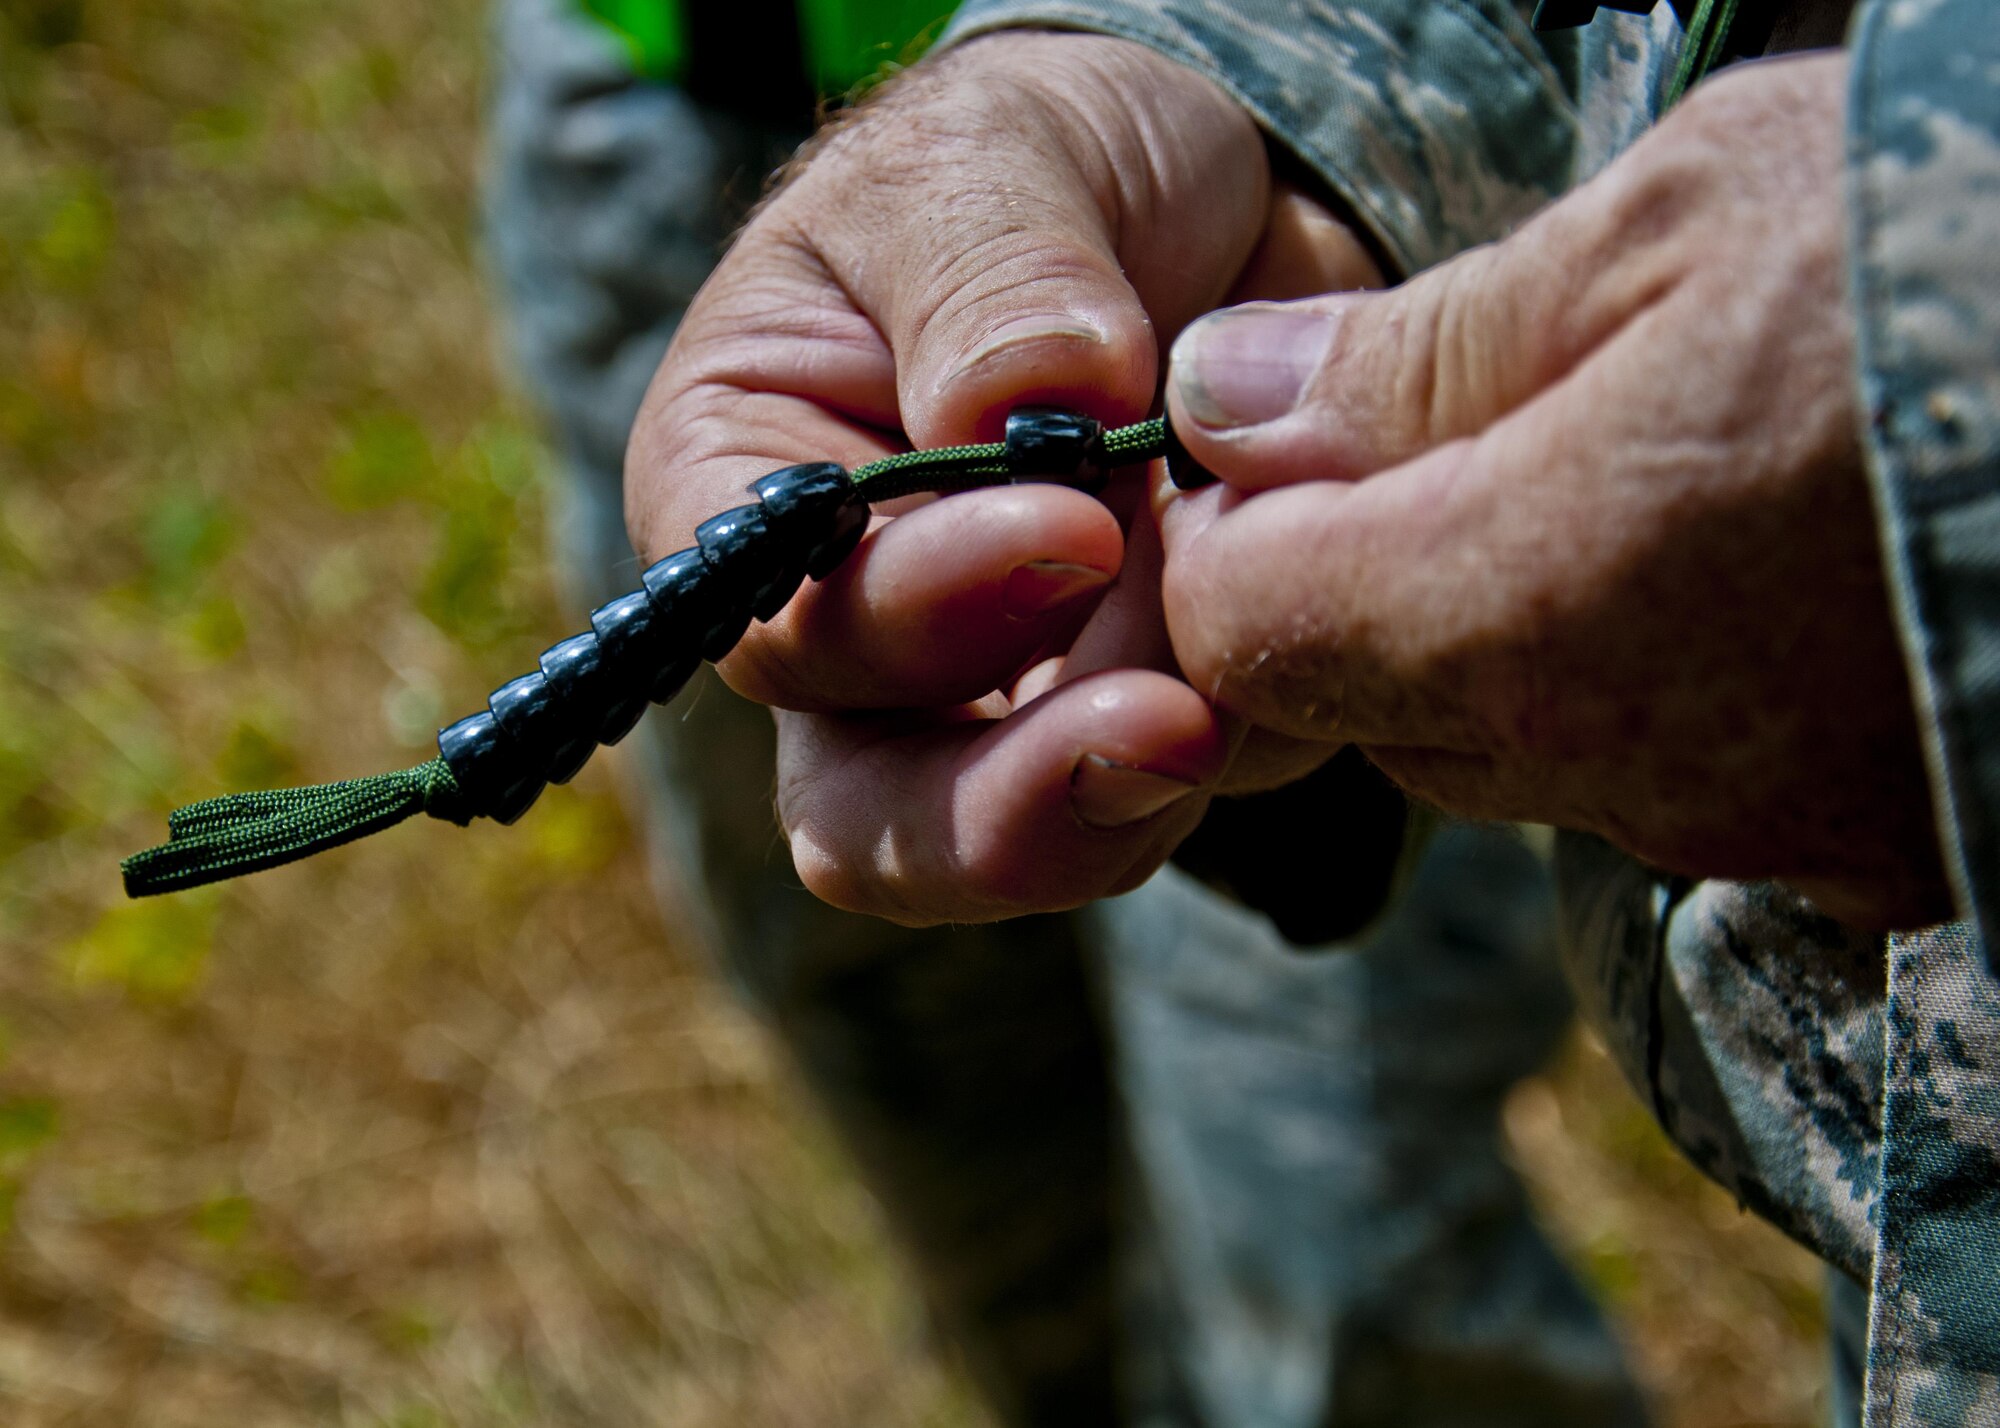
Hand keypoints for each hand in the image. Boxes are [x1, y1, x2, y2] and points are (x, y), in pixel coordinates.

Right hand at [625, 33, 1380, 922]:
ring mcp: (999, 697)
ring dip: (1155, 774)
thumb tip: (1022, 416)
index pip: (775, 623)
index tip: (1076, 530)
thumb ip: (988, 285)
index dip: (909, 613)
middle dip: (1013, 804)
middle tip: (1165, 731)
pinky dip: (1261, 725)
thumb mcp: (993, 162)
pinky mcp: (1134, 716)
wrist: (1212, 205)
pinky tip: (1312, 594)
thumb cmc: (1043, 164)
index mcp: (755, 493)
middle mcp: (853, 627)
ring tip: (1270, 625)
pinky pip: (1189, 788)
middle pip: (871, 811)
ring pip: (1030, 839)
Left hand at [1158, 53, 1949, 928]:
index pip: (1246, 631)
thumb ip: (1421, 346)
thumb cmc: (1973, 259)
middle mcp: (1621, 762)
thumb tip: (1225, 398)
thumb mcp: (1683, 222)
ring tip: (1617, 466)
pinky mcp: (1858, 844)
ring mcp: (1750, 823)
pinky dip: (1644, 677)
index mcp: (1531, 605)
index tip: (1266, 432)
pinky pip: (1666, 775)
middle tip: (1441, 428)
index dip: (1225, 531)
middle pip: (1369, 704)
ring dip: (1500, 624)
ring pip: (1515, 745)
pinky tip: (1737, 557)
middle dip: (1354, 578)